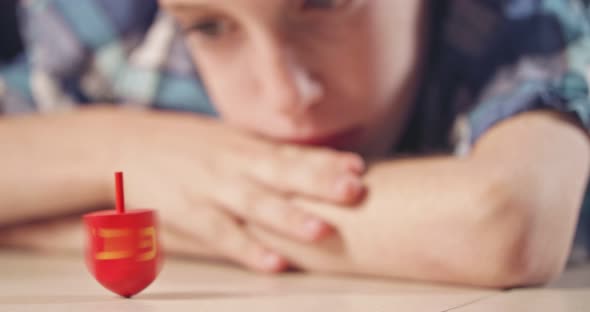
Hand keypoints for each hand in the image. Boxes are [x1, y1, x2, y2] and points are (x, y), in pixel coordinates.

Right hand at [113, 111, 365, 271]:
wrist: (122, 144)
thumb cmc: (186, 146)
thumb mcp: (227, 141)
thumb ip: (268, 156)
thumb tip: (319, 166)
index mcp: (246, 146)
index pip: (293, 153)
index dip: (327, 161)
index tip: (358, 168)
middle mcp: (233, 164)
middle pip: (282, 174)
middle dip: (319, 182)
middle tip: (354, 191)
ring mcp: (210, 188)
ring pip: (255, 204)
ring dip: (289, 217)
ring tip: (322, 230)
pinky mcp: (187, 213)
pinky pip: (222, 234)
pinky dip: (247, 249)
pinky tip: (273, 264)